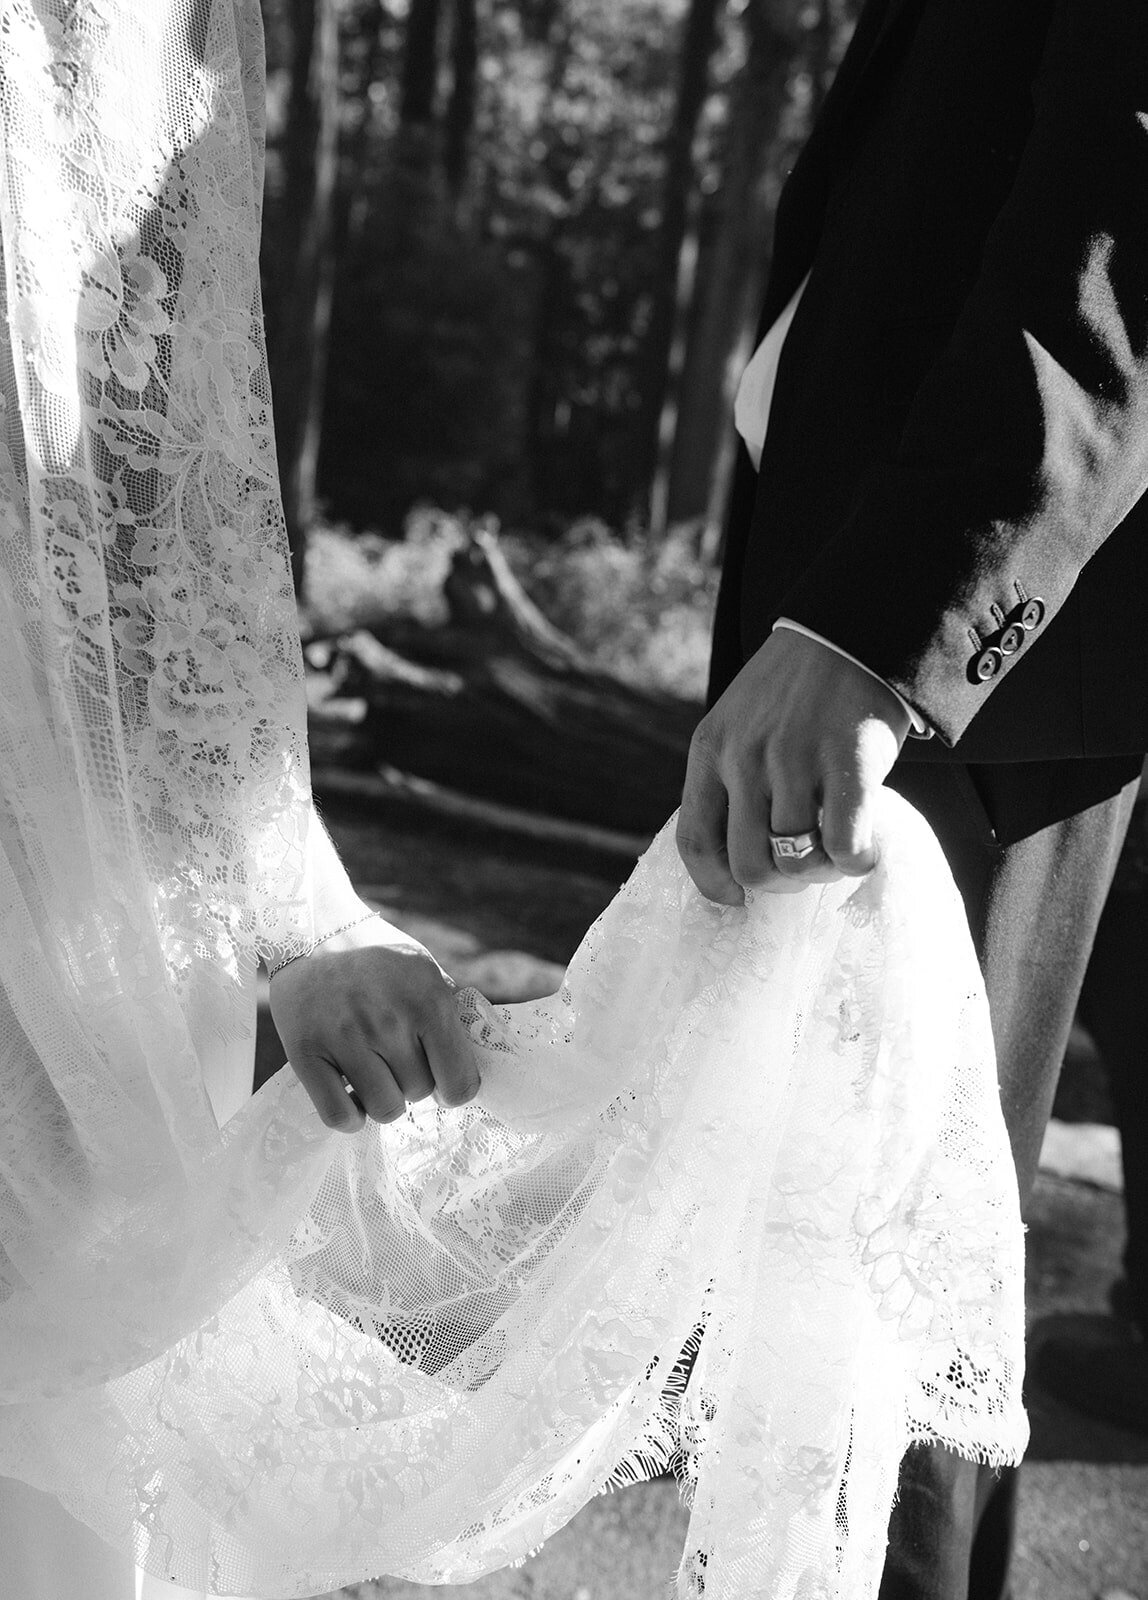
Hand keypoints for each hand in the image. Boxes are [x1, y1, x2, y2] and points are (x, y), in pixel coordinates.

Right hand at [268, 914, 478, 1132]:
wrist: (310, 929)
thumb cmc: (375, 954)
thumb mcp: (422, 969)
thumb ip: (445, 1011)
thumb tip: (466, 1060)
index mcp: (429, 1000)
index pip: (460, 1081)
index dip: (454, 1089)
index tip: (442, 1080)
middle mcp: (390, 1021)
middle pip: (419, 1093)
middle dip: (413, 1083)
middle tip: (396, 1060)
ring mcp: (345, 1037)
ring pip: (384, 1108)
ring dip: (383, 1100)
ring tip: (374, 1075)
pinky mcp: (305, 1051)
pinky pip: (338, 1115)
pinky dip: (350, 1118)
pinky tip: (350, 1098)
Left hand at [677, 629, 910, 902]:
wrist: (853, 632)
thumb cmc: (799, 689)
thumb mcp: (742, 723)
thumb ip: (732, 778)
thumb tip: (738, 858)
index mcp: (711, 748)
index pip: (694, 840)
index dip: (713, 884)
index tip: (735, 898)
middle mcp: (744, 757)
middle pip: (748, 864)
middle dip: (780, 881)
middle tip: (804, 866)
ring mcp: (793, 760)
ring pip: (795, 861)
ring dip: (820, 871)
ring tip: (837, 849)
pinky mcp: (846, 763)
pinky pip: (844, 847)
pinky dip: (856, 861)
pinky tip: (865, 848)